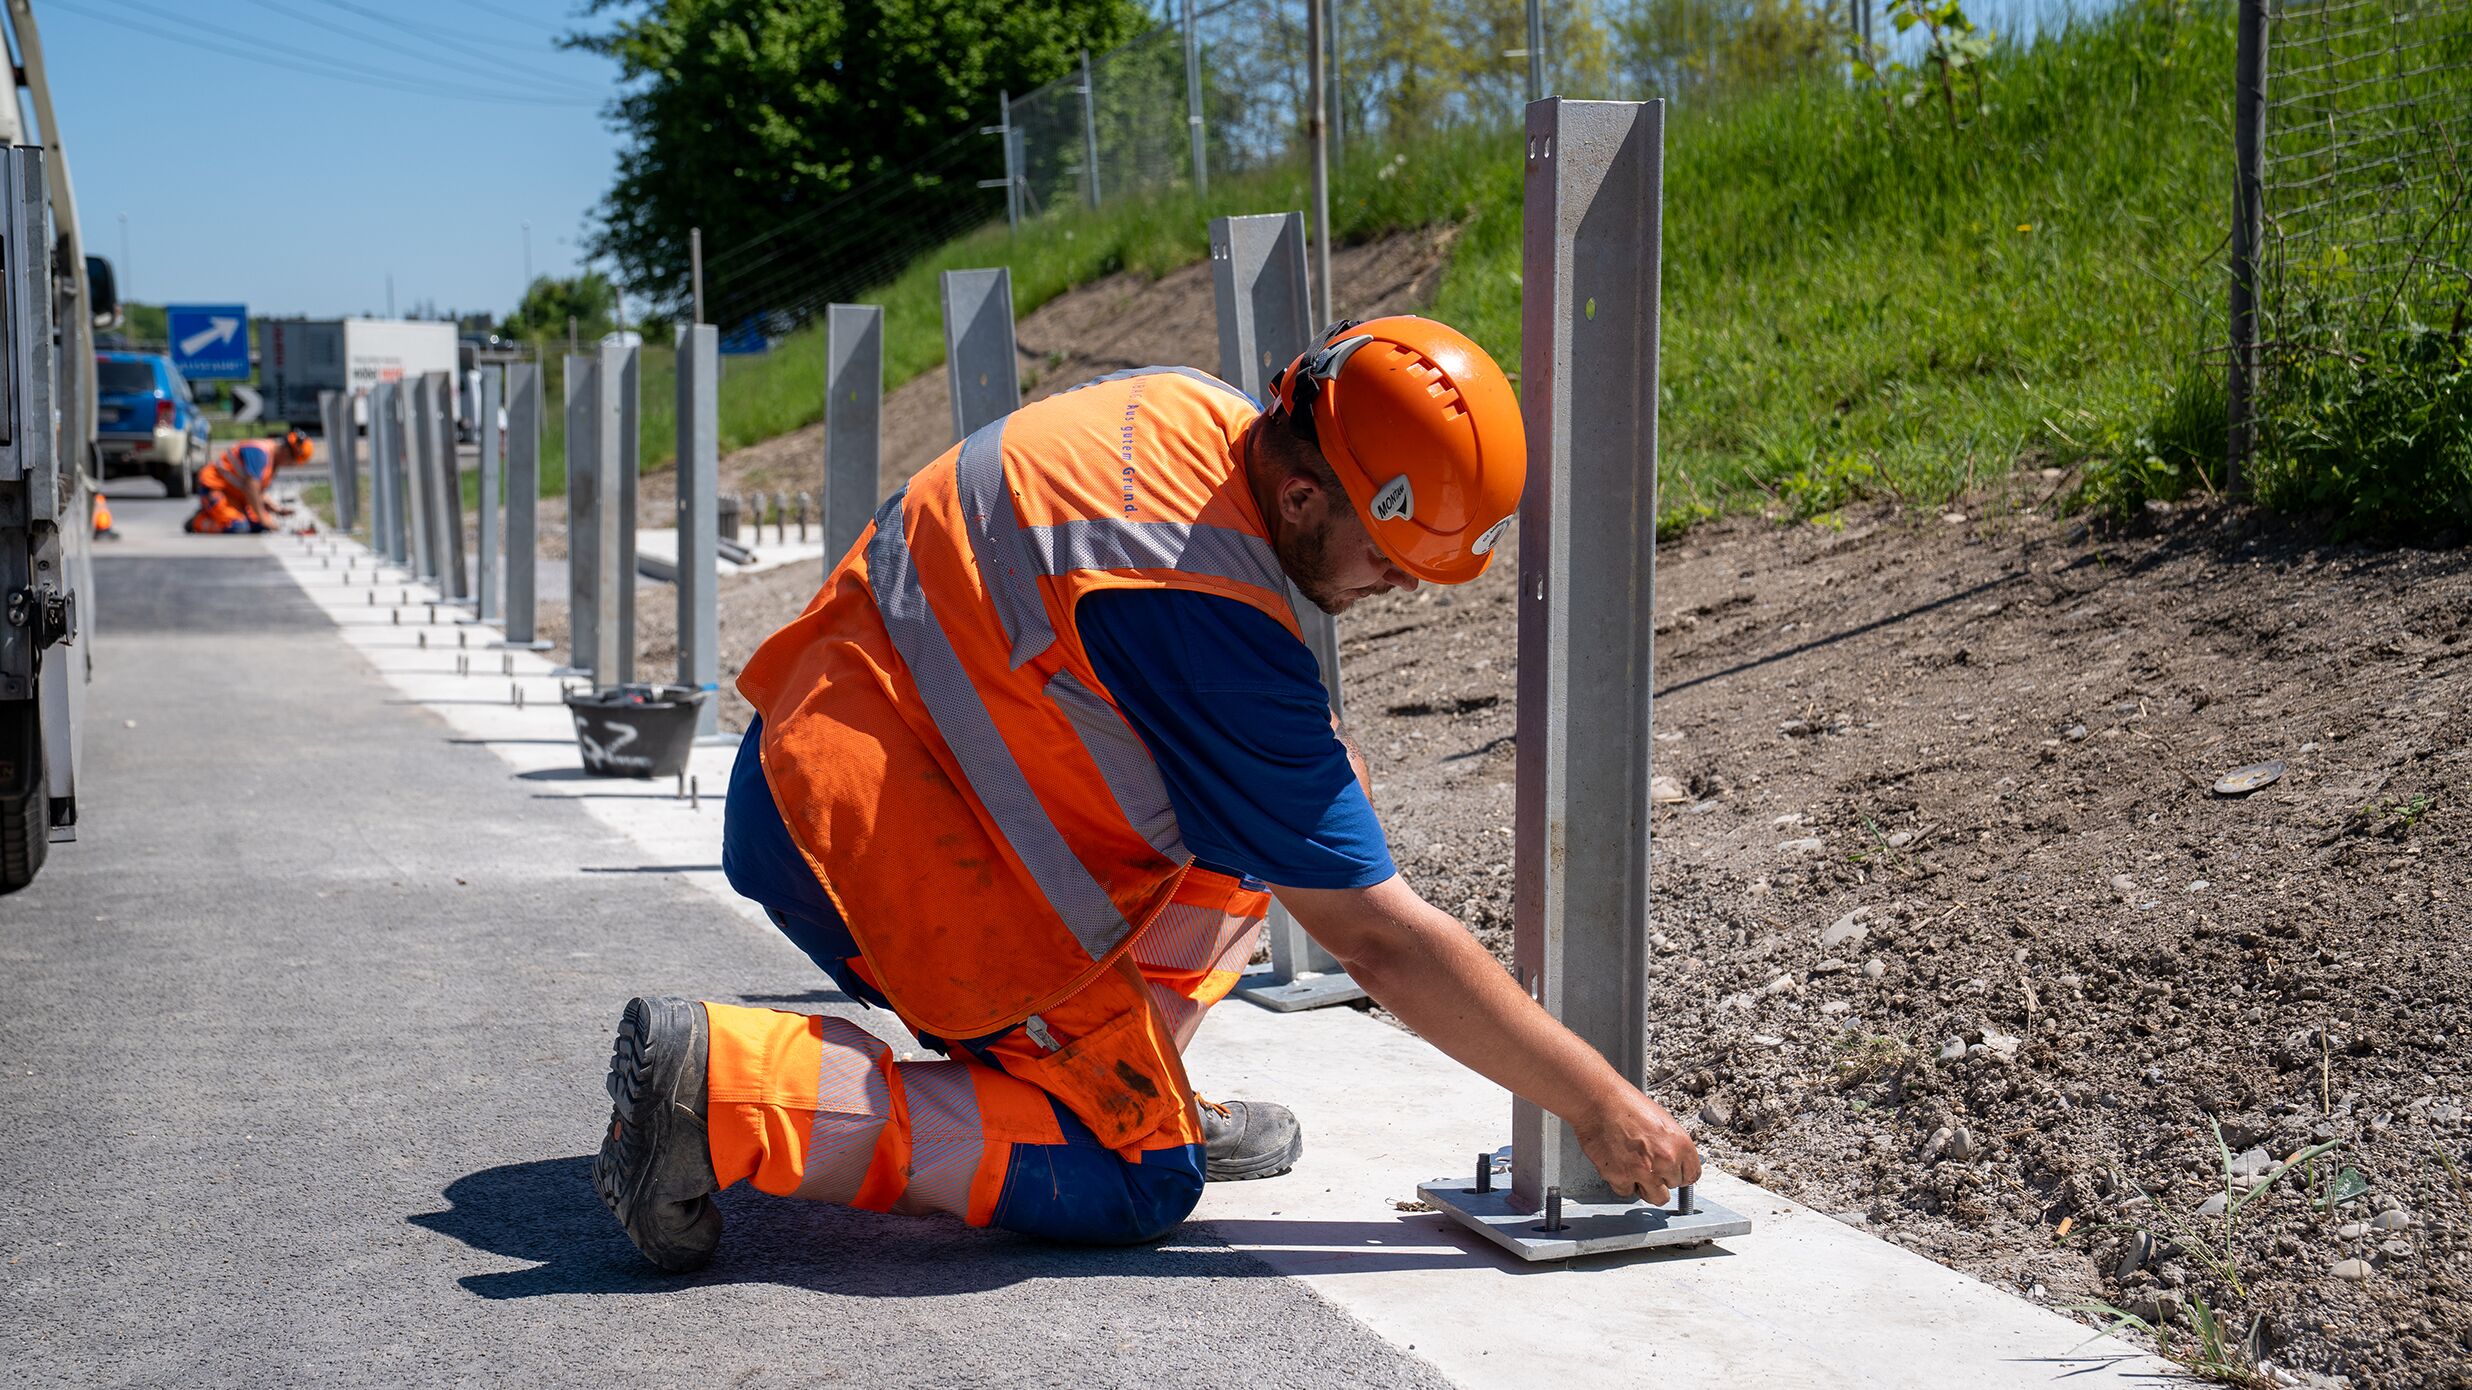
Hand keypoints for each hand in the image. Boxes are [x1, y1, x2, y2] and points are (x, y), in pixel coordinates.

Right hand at [1571, 1087, 1701, 1204]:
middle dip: (1662, 1177)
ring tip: (1637, 1170)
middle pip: (1673, 1186)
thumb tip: (1676, 1162)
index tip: (1673, 1173)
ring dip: (1647, 1187)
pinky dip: (1623, 1183)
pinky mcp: (1621, 1178)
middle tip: (1649, 1163)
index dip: (1680, 1173)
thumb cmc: (1627, 1105)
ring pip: (1655, 1197)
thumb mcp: (1662, 1121)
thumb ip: (1672, 1146)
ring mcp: (1644, 1172)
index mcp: (1681, 1144)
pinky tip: (1620, 1166)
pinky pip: (1628, 1192)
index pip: (1692, 1175)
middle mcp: (1666, 1161)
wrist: (1599, 1102)